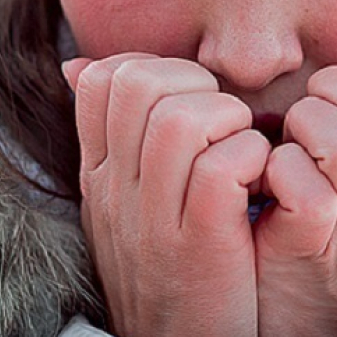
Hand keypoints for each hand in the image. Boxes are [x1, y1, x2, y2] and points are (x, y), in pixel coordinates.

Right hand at [64, 54, 269, 336]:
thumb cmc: (171, 270)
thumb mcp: (124, 203)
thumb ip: (116, 138)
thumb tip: (79, 65)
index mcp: (100, 174)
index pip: (104, 78)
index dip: (156, 68)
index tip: (191, 99)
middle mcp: (117, 189)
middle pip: (138, 82)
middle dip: (193, 83)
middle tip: (222, 121)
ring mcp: (153, 218)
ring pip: (181, 118)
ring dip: (229, 118)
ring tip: (243, 148)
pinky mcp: (200, 244)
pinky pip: (220, 166)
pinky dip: (251, 156)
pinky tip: (258, 180)